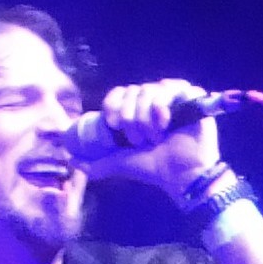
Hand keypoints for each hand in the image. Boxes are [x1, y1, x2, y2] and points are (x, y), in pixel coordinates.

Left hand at [82, 79, 221, 198]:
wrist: (181, 175)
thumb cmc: (153, 168)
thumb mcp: (120, 164)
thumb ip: (97, 163)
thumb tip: (72, 161)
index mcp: (134, 111)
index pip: (117, 94)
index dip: (112, 105)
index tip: (112, 125)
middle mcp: (152, 100)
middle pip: (131, 91)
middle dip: (129, 117)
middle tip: (137, 140)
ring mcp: (171, 97)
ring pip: (148, 89)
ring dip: (145, 117)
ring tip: (154, 138)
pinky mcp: (190, 96)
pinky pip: (170, 88)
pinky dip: (162, 108)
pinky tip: (166, 124)